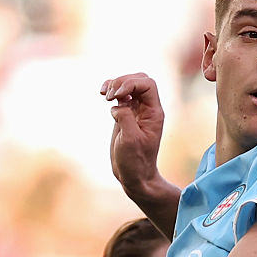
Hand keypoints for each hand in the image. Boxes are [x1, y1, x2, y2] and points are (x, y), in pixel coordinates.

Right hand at [100, 73, 165, 193]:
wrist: (134, 176)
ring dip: (115, 84)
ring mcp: (136, 111)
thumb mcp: (130, 140)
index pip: (148, 85)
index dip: (131, 83)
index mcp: (154, 113)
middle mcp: (147, 109)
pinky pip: (120, 95)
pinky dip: (111, 90)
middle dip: (122, 81)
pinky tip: (102, 93)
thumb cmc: (135, 161)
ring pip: (129, 85)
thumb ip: (125, 117)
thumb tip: (118, 104)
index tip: (116, 96)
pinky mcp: (125, 115)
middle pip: (139, 80)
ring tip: (104, 95)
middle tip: (109, 96)